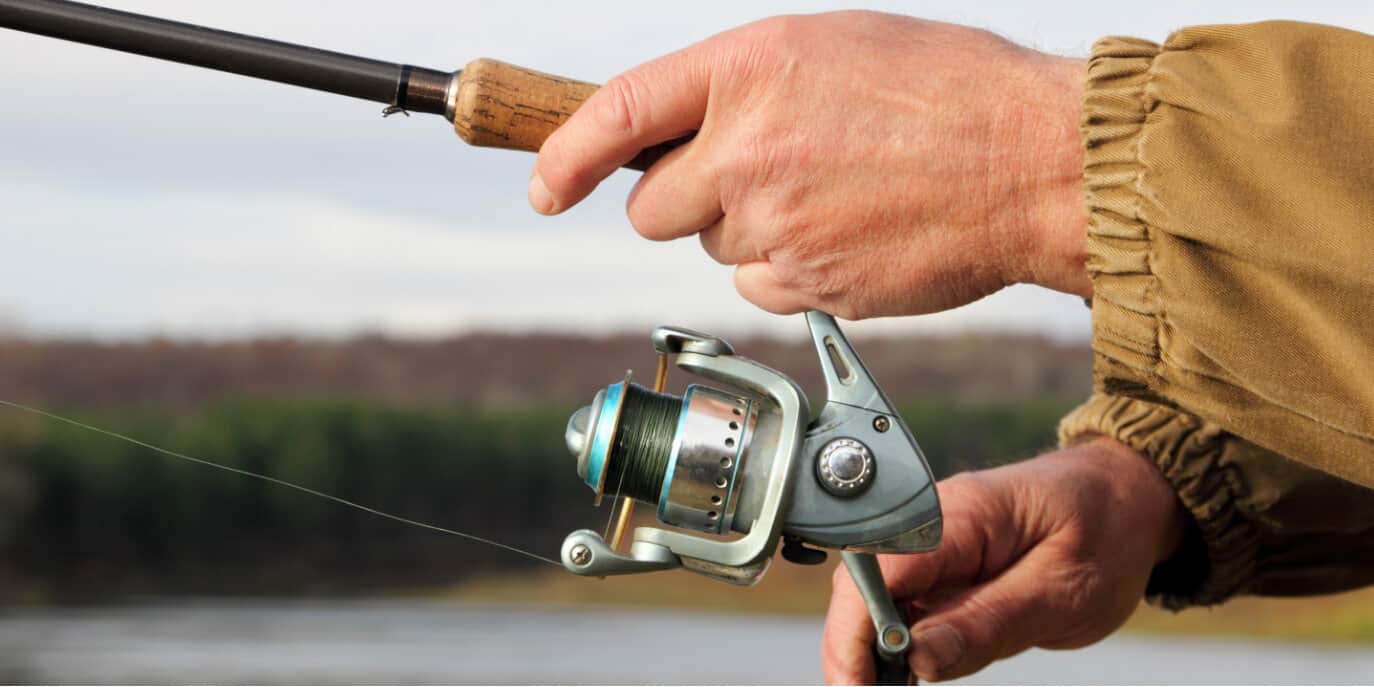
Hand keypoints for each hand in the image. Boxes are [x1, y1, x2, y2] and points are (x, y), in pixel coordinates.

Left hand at [531, 11, 1088, 318]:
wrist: (1034, 161)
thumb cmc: (948, 93)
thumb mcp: (833, 47)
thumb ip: (746, 87)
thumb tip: (690, 129)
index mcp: (750, 68)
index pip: (616, 112)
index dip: (564, 154)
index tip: (544, 183)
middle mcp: (748, 148)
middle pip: (653, 208)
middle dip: (683, 202)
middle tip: (752, 180)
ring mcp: (776, 223)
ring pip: (715, 249)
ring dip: (751, 230)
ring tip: (833, 196)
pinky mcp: (807, 283)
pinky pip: (760, 288)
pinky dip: (790, 271)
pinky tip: (848, 235)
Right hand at [822, 437, 1186, 682]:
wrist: (1124, 494)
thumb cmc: (1104, 530)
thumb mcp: (1062, 590)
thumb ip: (987, 623)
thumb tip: (916, 659)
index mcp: (958, 516)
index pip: (876, 573)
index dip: (853, 634)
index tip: (856, 686)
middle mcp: (928, 523)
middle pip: (859, 587)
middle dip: (853, 651)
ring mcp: (928, 543)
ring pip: (870, 599)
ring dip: (869, 651)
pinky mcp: (937, 563)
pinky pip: (898, 603)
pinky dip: (894, 642)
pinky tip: (905, 675)